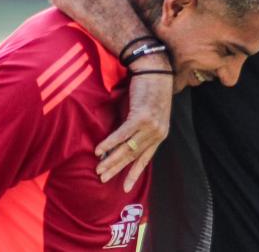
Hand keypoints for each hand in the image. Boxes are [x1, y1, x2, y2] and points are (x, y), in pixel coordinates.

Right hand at [95, 56, 172, 191]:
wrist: (155, 70)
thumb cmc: (150, 89)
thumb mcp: (148, 112)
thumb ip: (138, 127)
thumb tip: (122, 139)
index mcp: (160, 134)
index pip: (146, 159)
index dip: (134, 173)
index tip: (125, 188)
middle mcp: (157, 133)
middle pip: (134, 156)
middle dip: (117, 169)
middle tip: (103, 178)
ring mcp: (150, 126)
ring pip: (128, 148)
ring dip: (111, 159)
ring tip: (98, 168)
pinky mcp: (141, 117)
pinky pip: (123, 135)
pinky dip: (110, 143)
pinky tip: (99, 150)